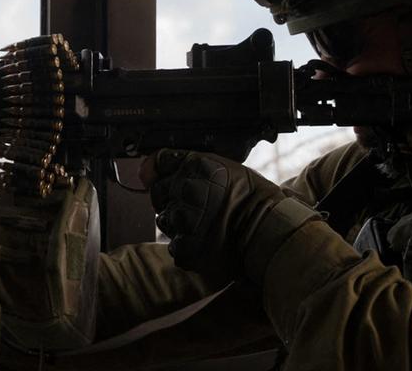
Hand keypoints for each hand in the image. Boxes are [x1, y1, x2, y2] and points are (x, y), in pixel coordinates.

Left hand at [141, 150, 288, 279]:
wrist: (268, 232)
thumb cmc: (249, 198)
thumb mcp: (220, 166)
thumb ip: (182, 162)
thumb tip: (144, 172)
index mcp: (194, 166)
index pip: (159, 164)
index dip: (165, 173)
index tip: (174, 180)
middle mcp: (185, 191)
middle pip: (158, 194)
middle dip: (173, 199)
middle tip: (200, 205)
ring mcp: (183, 221)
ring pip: (165, 220)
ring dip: (180, 222)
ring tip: (207, 222)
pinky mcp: (184, 248)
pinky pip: (175, 244)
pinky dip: (188, 244)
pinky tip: (207, 239)